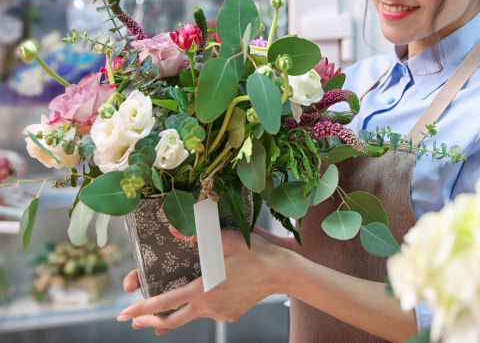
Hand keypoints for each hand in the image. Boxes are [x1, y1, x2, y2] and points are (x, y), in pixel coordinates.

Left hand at [118, 228, 289, 334]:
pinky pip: (209, 313)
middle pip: (172, 321)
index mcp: (203, 289)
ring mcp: (220, 314)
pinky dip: (199, 308)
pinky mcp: (230, 315)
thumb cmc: (256, 253)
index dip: (142, 309)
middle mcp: (208, 306)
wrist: (282, 273)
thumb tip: (174, 230)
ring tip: (160, 317)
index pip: (165, 303)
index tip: (125, 313)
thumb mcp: (227, 239)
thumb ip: (199, 235)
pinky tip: (201, 299)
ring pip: (191, 316)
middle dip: (150, 321)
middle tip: (134, 321)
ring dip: (174, 315)